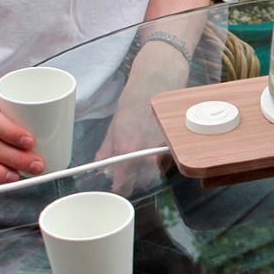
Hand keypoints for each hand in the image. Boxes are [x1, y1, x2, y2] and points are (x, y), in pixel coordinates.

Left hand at [94, 43, 185, 193]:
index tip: (115, 186)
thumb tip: (100, 165)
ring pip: (154, 176)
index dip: (118, 188)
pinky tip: (152, 149)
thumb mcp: (113, 127)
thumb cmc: (132, 103)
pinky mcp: (173, 148)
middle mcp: (146, 157)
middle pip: (140, 184)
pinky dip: (157, 163)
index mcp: (127, 152)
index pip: (123, 186)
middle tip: (126, 171)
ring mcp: (162, 154)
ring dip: (146, 173)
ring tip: (139, 158)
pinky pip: (165, 165)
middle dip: (132, 180)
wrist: (157, 85)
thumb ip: (106, 151)